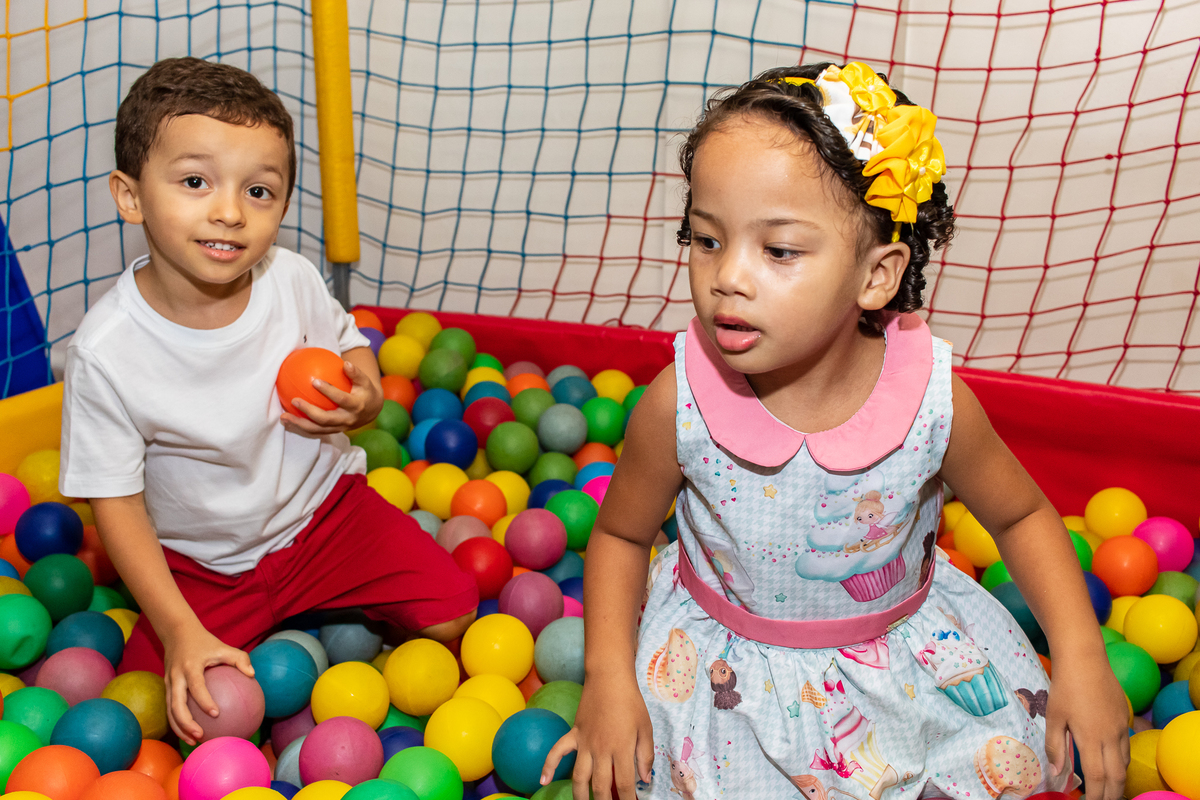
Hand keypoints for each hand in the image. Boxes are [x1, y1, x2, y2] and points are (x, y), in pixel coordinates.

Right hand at [161, 621, 255, 744]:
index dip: (204, 700)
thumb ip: (240, 659)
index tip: (216, 713)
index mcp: (190, 666)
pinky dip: (177, 722)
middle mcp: (176, 677)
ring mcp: (168, 683)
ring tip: (193, 741)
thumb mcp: (224, 647)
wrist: (177, 633)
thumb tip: (252, 675)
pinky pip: (170, 708)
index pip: (196, 686)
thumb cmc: (206, 643)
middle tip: (200, 736)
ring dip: (179, 728)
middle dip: (185, 723)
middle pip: (176, 704)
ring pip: (169, 710)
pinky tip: (190, 733)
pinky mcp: (166, 688)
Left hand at [281, 358, 381, 436]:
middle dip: (309, 411)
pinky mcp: (332, 432)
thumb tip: (346, 363)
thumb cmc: (365, 391)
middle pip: (326, 419)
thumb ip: (355, 373)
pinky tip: (287, 420)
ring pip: (317, 429)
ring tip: (284, 417)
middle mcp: (347, 420)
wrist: (371, 411)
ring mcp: (339, 428)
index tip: (315, 381)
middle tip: (294, 400)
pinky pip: (314, 432)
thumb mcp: (365, 381)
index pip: (342, 399)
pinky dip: (300, 427)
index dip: (329, 392)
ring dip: (299, 424)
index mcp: (356, 406)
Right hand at [541, 674, 653, 799]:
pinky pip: (557, 751)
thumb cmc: (631, 702)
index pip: (625, 784)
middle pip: (601, 786)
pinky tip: (543, 781)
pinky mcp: (574, 734)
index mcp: (621, 749)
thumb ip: (645, 756)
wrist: (609, 677)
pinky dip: (548, 766)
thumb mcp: (646, 728)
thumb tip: (645, 779)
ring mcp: (584, 743)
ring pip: (579, 776)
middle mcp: (601, 750)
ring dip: (580, 796)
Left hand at [1045, 652, 1128, 799]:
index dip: (1095, 796)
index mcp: (1091, 738)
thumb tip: (1056, 773)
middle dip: (1111, 794)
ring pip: (1124, 763)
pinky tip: (1110, 762)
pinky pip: (1125, 747)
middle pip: (1117, 777)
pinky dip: (1119, 761)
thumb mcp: (1054, 716)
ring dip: (1117, 779)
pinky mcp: (1124, 717)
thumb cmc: (1065, 687)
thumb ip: (1055, 746)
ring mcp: (1120, 727)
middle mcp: (1110, 736)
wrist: (1085, 659)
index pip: (1098, 778)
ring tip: (1106, 788)